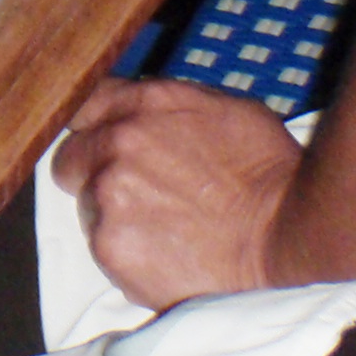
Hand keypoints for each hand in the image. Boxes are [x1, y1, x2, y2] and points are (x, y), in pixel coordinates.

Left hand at [50, 80, 301, 307]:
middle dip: (93, 173)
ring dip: (112, 214)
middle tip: (134, 193)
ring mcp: (108, 196)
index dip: (90, 126)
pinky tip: (164, 252)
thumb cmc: (268, 172)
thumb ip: (165, 108)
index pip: (82, 103)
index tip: (97, 140)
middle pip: (70, 157)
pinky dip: (125, 251)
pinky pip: (101, 246)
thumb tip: (141, 112)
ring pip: (86, 205)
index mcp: (142, 105)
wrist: (285, 237)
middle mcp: (116, 145)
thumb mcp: (222, 110)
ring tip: (162, 226)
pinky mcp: (110, 245)